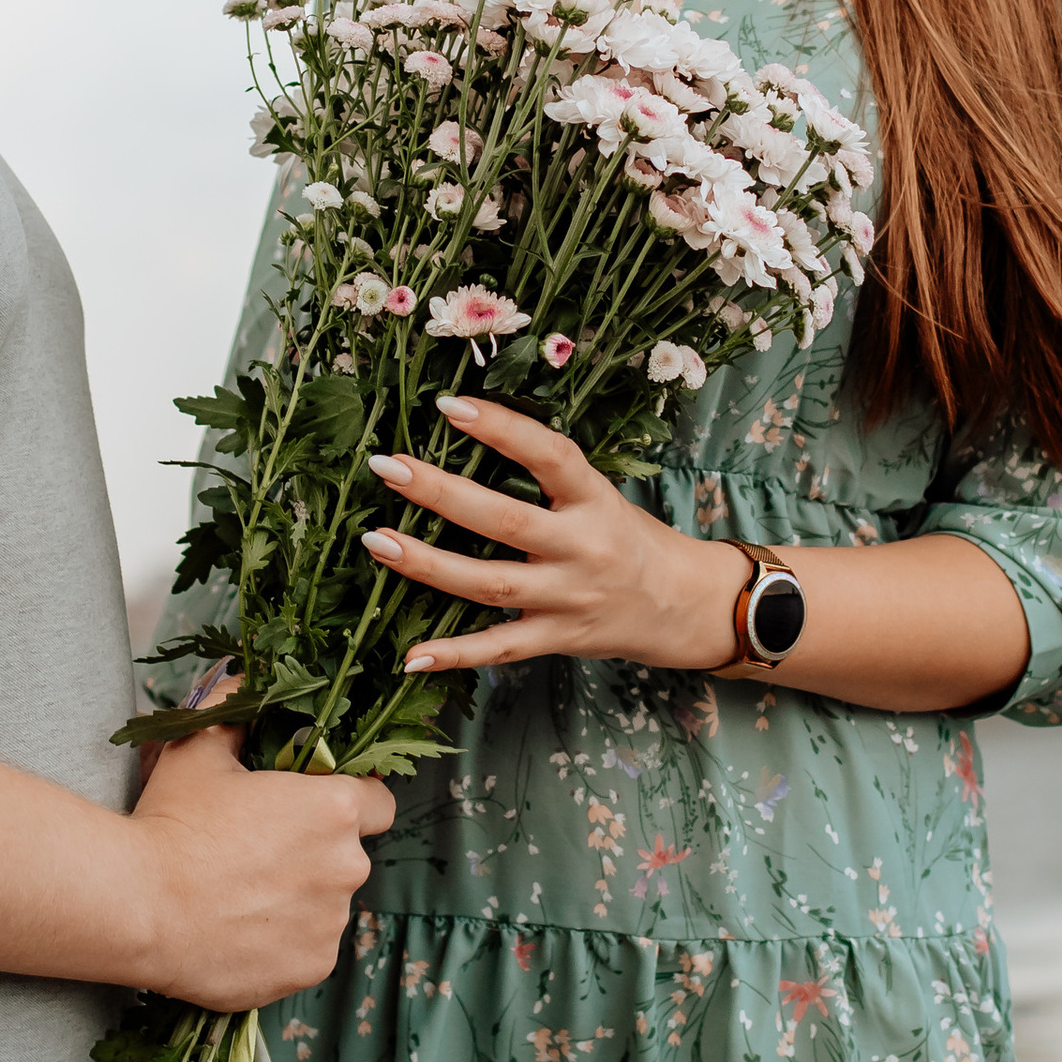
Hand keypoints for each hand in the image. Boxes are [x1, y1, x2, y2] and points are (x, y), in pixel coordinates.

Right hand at [129, 722, 392, 1009]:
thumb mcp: (200, 749)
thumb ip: (235, 709)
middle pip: (348, 854)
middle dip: (315, 851)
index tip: (316, 806)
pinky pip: (308, 948)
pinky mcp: (309, 968)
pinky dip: (283, 941)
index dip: (352, 799)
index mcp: (335, 809)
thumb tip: (246, 682)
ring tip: (240, 894)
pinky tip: (238, 929)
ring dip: (299, 898)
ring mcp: (330, 923)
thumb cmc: (171, 823)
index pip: (378, 801)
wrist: (137, 908)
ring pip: (327, 904)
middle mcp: (347, 867)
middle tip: (258, 851)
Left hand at [363, 392, 744, 677]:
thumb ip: (548, 476)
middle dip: (439, 493)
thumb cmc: (629, 538)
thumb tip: (471, 431)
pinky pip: (500, 647)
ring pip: (489, 584)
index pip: (548, 455)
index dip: (501, 428)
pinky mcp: (558, 639)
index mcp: (594, 499)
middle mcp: (582, 548)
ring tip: (377, 541)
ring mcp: (568, 598)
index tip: (448, 406)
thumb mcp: (601, 495)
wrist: (684, 605)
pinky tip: (411, 655)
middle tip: (388, 466)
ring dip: (427, 565)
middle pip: (502, 521)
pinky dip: (455, 653)